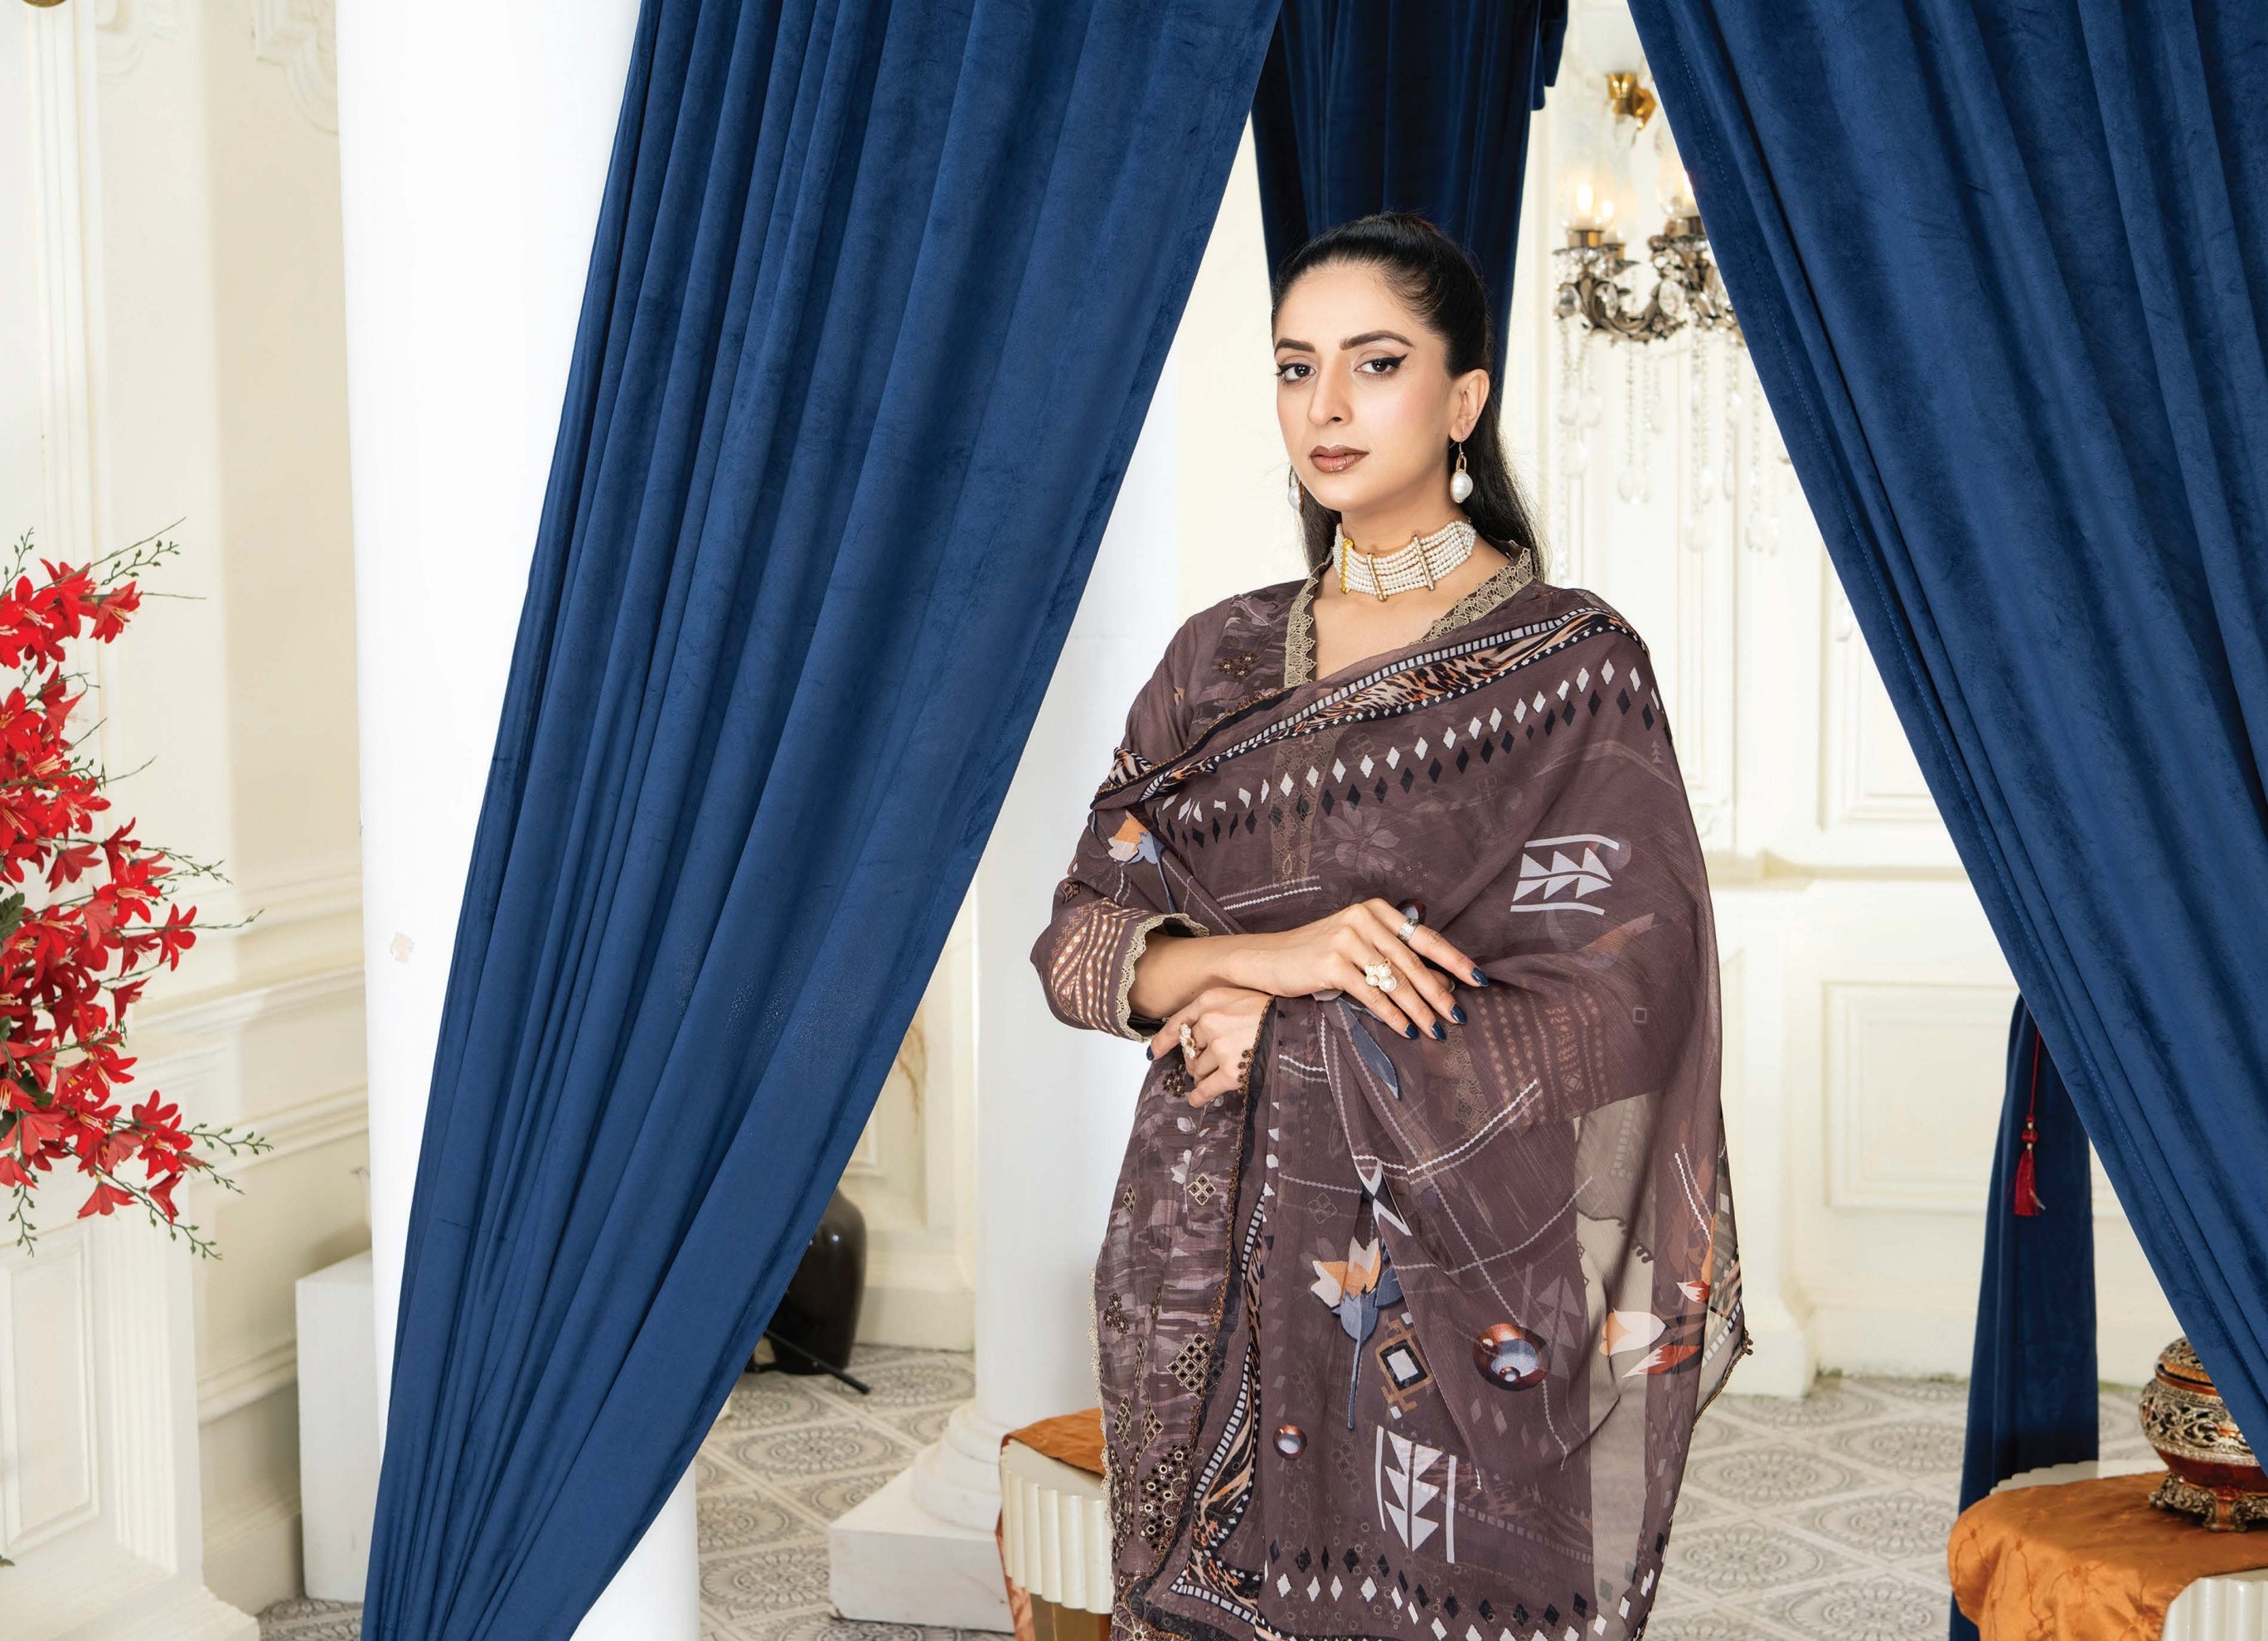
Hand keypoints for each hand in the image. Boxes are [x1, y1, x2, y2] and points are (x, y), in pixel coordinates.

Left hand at [1147, 985, 1269, 1107]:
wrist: (1299, 1028)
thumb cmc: (1276, 1012)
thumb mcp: (1242, 997)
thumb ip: (1218, 1010)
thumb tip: (1195, 1034)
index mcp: (1211, 1001)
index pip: (1177, 1022)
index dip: (1164, 1040)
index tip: (1155, 1051)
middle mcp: (1210, 1022)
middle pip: (1189, 1050)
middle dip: (1198, 1058)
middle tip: (1216, 1061)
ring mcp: (1219, 1048)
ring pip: (1197, 1070)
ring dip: (1204, 1075)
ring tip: (1221, 1074)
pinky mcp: (1230, 1072)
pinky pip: (1204, 1089)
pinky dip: (1199, 1096)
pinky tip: (1196, 1099)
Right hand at [1226, 898, 1479, 1040]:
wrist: (1267, 959)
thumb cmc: (1316, 954)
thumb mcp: (1357, 944)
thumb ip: (1392, 955)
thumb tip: (1441, 983)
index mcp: (1375, 910)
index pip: (1424, 937)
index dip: (1455, 960)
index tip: (1479, 980)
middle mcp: (1363, 919)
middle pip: (1412, 962)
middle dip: (1439, 993)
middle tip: (1458, 1016)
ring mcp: (1347, 940)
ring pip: (1395, 981)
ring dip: (1419, 1010)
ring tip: (1436, 1031)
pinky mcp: (1332, 964)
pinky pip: (1372, 994)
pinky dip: (1392, 1016)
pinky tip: (1406, 1030)